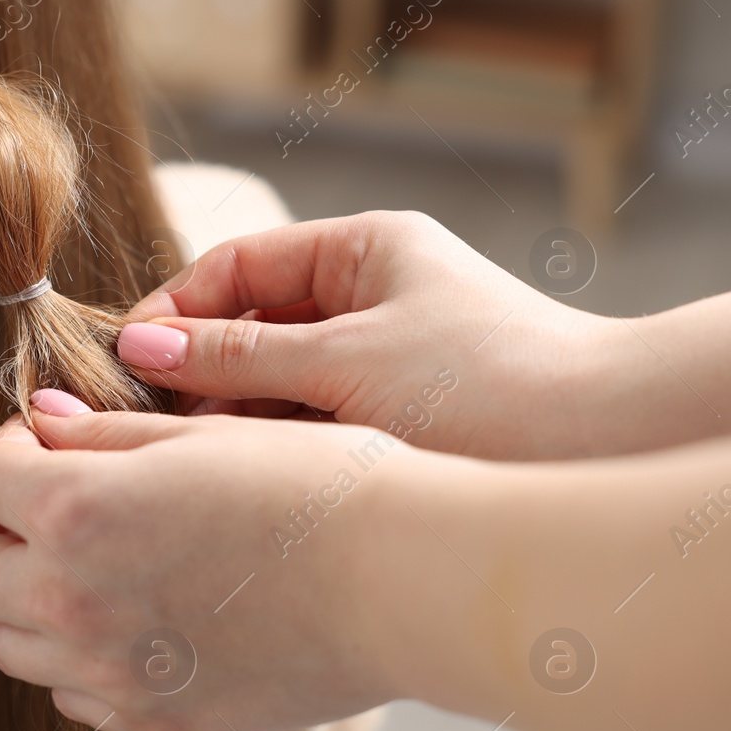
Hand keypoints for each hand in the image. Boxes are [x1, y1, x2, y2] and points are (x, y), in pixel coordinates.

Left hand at [0, 404, 420, 730]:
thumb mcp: (200, 435)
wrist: (403, 582)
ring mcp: (111, 675)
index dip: (14, 448)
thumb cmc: (315, 489)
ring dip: (30, 599)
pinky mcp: (157, 723)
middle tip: (52, 509)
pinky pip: (74, 696)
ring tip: (101, 565)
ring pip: (9, 644)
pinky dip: (83, 660)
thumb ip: (100, 436)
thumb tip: (39, 423)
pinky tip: (143, 620)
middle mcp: (72, 603)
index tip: (53, 443)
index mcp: (76, 513)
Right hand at [117, 211, 625, 459]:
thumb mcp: (345, 362)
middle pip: (249, 325)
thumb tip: (141, 344)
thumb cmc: (487, 384)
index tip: (126, 359)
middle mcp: (368, 298)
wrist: (604, 446)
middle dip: (196, 370)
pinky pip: (309, 423)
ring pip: (275, 381)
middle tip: (141, 421)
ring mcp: (380, 360)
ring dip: (231, 415)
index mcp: (363, 251)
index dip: (175, 309)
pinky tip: (240, 478)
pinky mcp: (391, 420)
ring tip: (184, 457)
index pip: (237, 266)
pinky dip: (273, 446)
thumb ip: (238, 355)